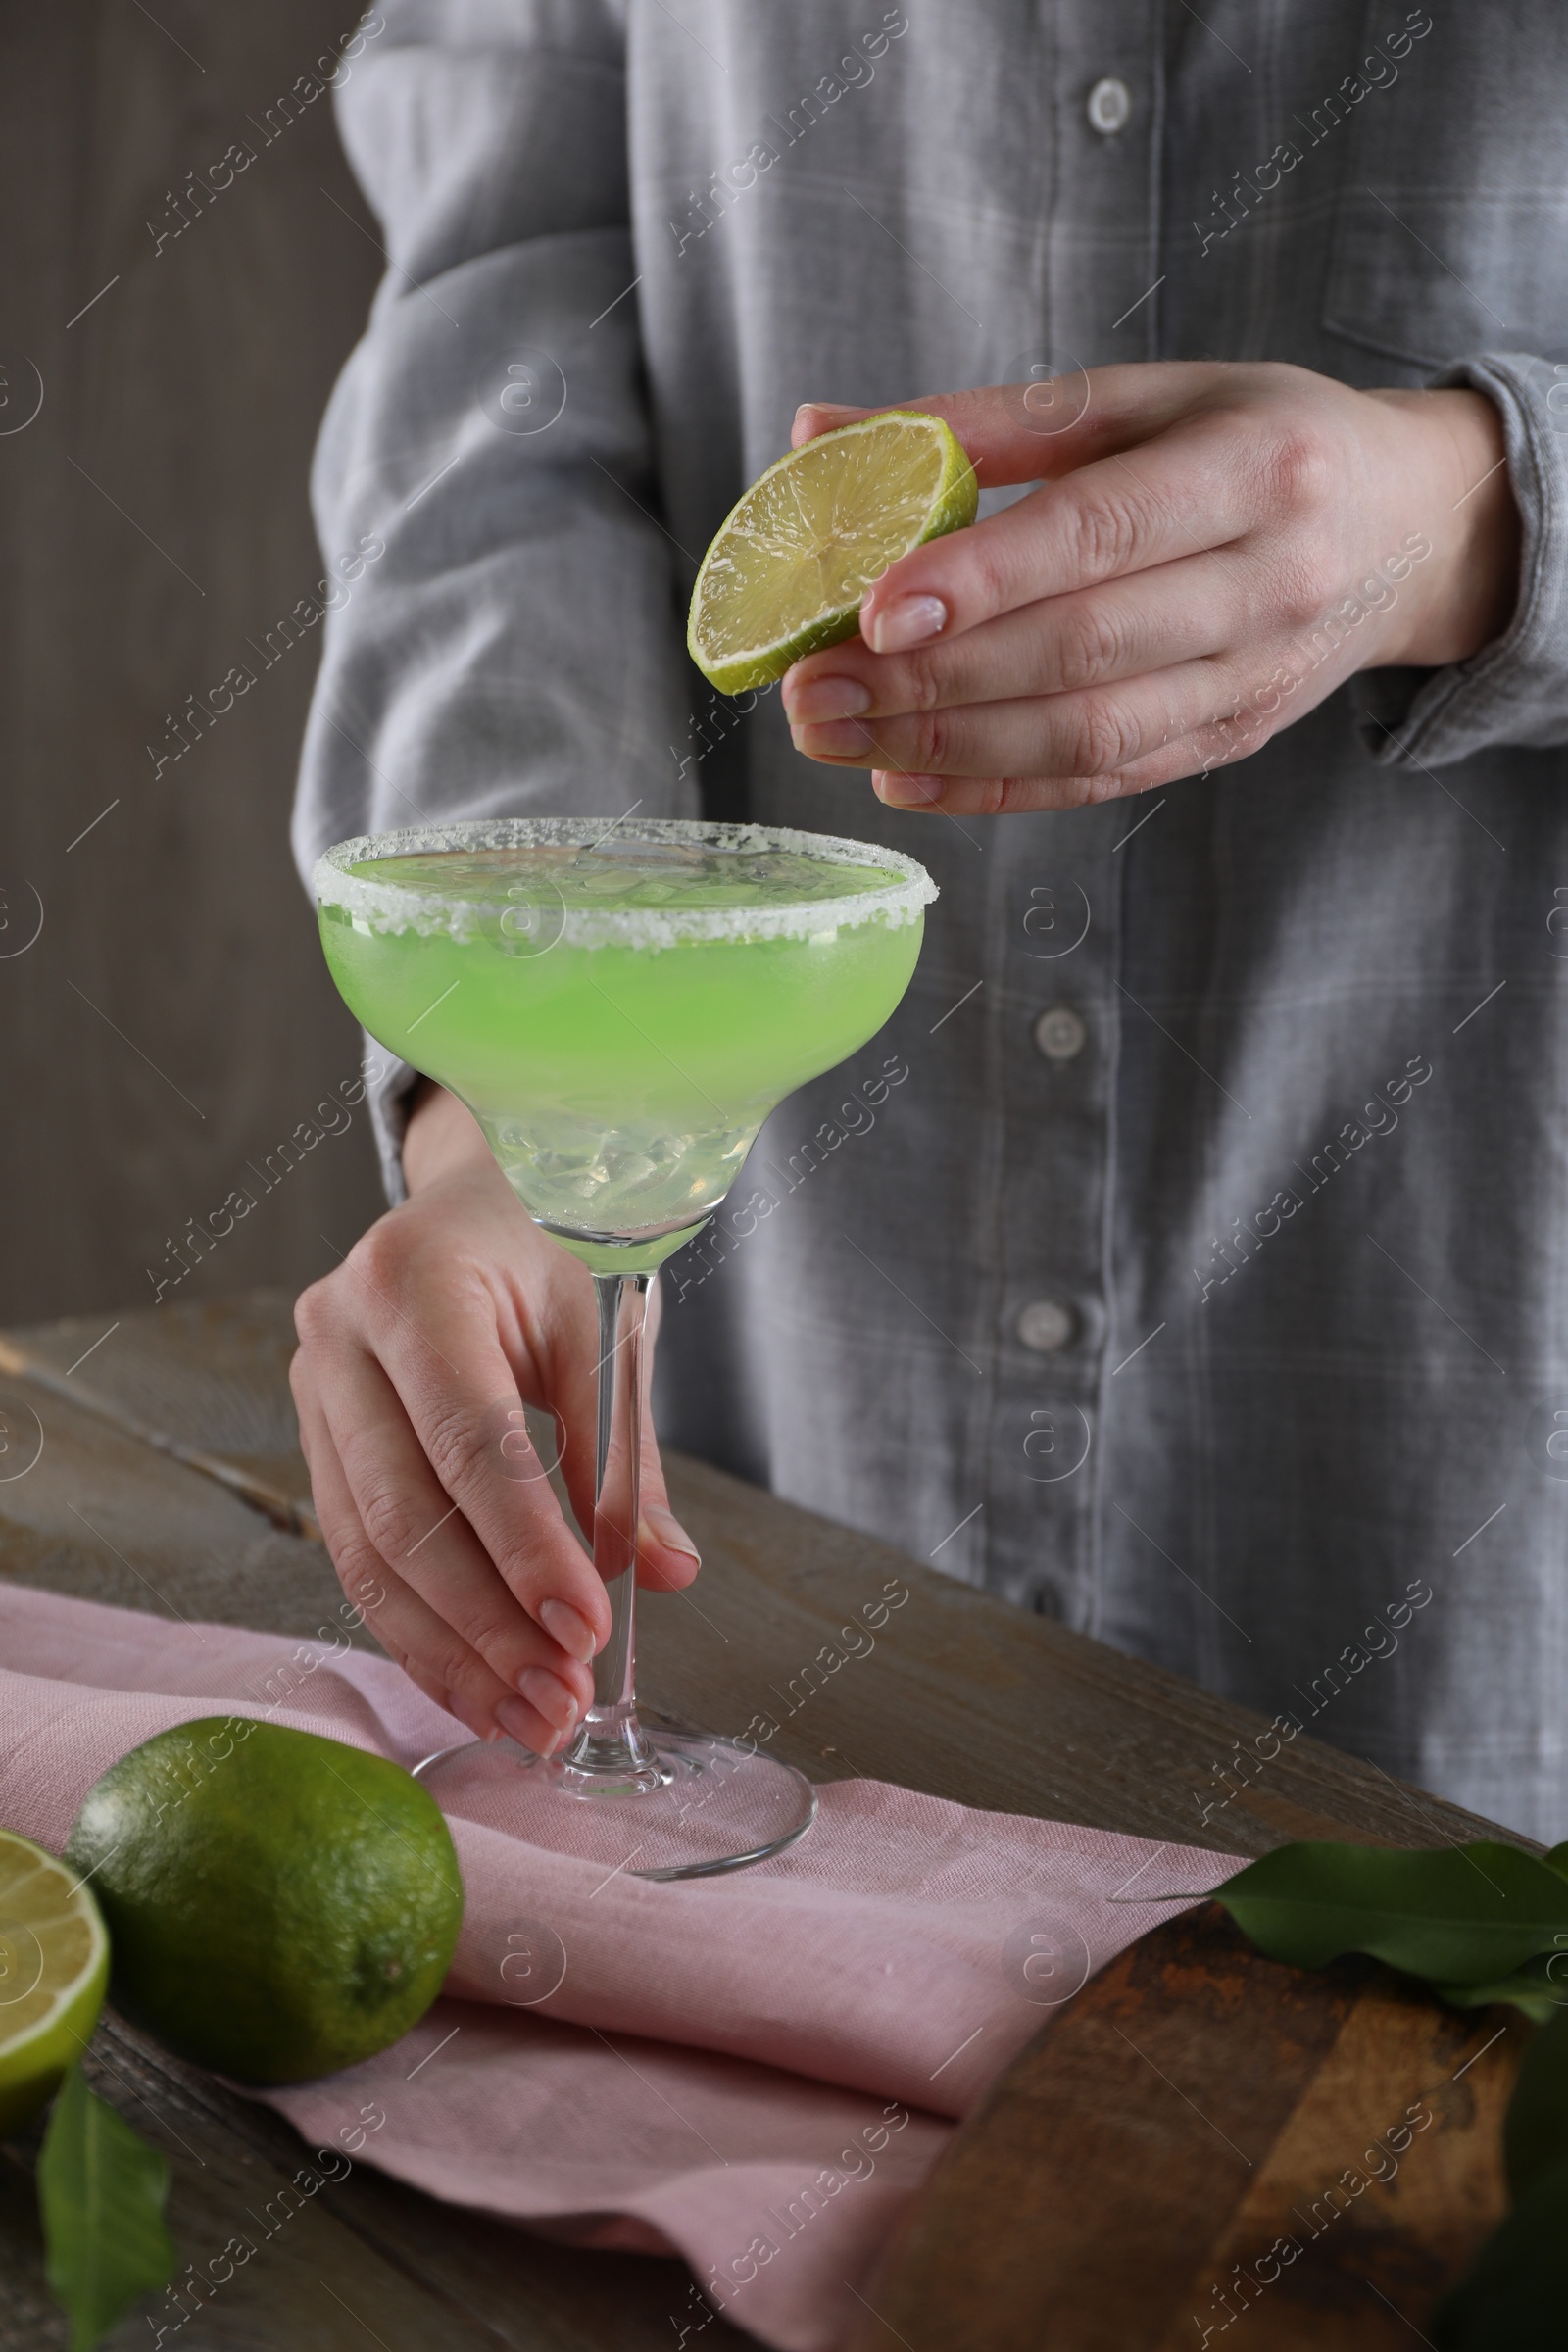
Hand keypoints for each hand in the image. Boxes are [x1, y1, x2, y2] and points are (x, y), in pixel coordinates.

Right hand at [290, 1084, 699, 1746]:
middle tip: (558, 1701)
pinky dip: (420, 1632)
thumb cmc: (544, 1247)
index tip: (587, 1629)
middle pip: (403, 1512)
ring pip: (365, 1552)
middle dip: (486, 1623)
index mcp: (411, 1280)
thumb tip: (664, 1572)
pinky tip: (477, 1687)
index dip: (526, 1546)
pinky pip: (355, 1556)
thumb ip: (627, 1456)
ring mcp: (312, 1388)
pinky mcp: (313, 1440)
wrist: (473, 1193)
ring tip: (527, 1718)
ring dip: (450, 1651)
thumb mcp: (604, 1325)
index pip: (469, 1440)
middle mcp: (338, 1334)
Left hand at [782, 362, 1520, 813]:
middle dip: (932, 680)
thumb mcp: (1146, 395)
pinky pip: (1103, 782)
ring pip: (1087, 733)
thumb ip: (986, 421)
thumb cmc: (1260, 441)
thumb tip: (820, 436)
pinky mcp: (1231, 741)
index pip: (1103, 533)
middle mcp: (1269, 581)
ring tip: (834, 734)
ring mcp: (1255, 678)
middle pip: (1082, 650)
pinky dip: (996, 788)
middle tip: (812, 685)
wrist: (1414, 528)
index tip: (875, 609)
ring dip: (947, 746)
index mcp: (1255, 467)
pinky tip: (905, 777)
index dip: (985, 578)